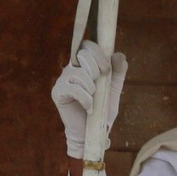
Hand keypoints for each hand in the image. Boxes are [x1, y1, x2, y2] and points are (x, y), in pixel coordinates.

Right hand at [52, 40, 126, 158]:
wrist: (93, 130)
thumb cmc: (103, 108)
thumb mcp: (114, 89)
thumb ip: (118, 71)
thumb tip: (119, 55)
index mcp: (85, 64)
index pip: (88, 45)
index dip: (99, 54)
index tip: (107, 70)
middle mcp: (72, 69)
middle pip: (83, 55)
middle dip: (97, 70)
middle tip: (99, 86)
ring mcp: (63, 80)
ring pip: (80, 73)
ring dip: (92, 88)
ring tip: (94, 99)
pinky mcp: (57, 93)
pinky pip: (74, 89)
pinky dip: (86, 100)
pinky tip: (89, 108)